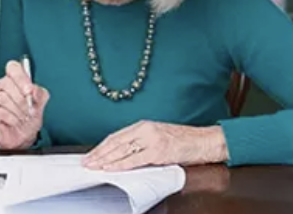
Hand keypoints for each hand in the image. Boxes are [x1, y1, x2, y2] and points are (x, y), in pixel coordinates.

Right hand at [0, 61, 49, 148]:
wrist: (23, 136)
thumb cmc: (29, 116)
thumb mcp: (40, 104)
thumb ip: (39, 93)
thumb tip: (33, 90)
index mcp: (15, 79)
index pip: (13, 68)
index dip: (20, 78)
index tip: (29, 90)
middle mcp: (2, 85)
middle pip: (7, 82)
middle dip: (21, 100)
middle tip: (29, 110)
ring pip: (3, 97)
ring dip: (17, 111)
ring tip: (22, 117)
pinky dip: (11, 119)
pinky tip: (14, 121)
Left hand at [83, 120, 228, 170]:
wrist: (205, 141)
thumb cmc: (184, 141)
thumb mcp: (158, 137)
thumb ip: (141, 143)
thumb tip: (122, 154)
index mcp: (143, 125)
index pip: (116, 136)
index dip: (102, 146)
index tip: (91, 154)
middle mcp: (145, 129)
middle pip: (115, 142)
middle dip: (99, 153)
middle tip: (86, 162)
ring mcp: (152, 139)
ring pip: (122, 150)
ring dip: (105, 159)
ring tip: (94, 166)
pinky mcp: (159, 151)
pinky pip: (135, 159)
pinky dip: (121, 164)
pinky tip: (111, 167)